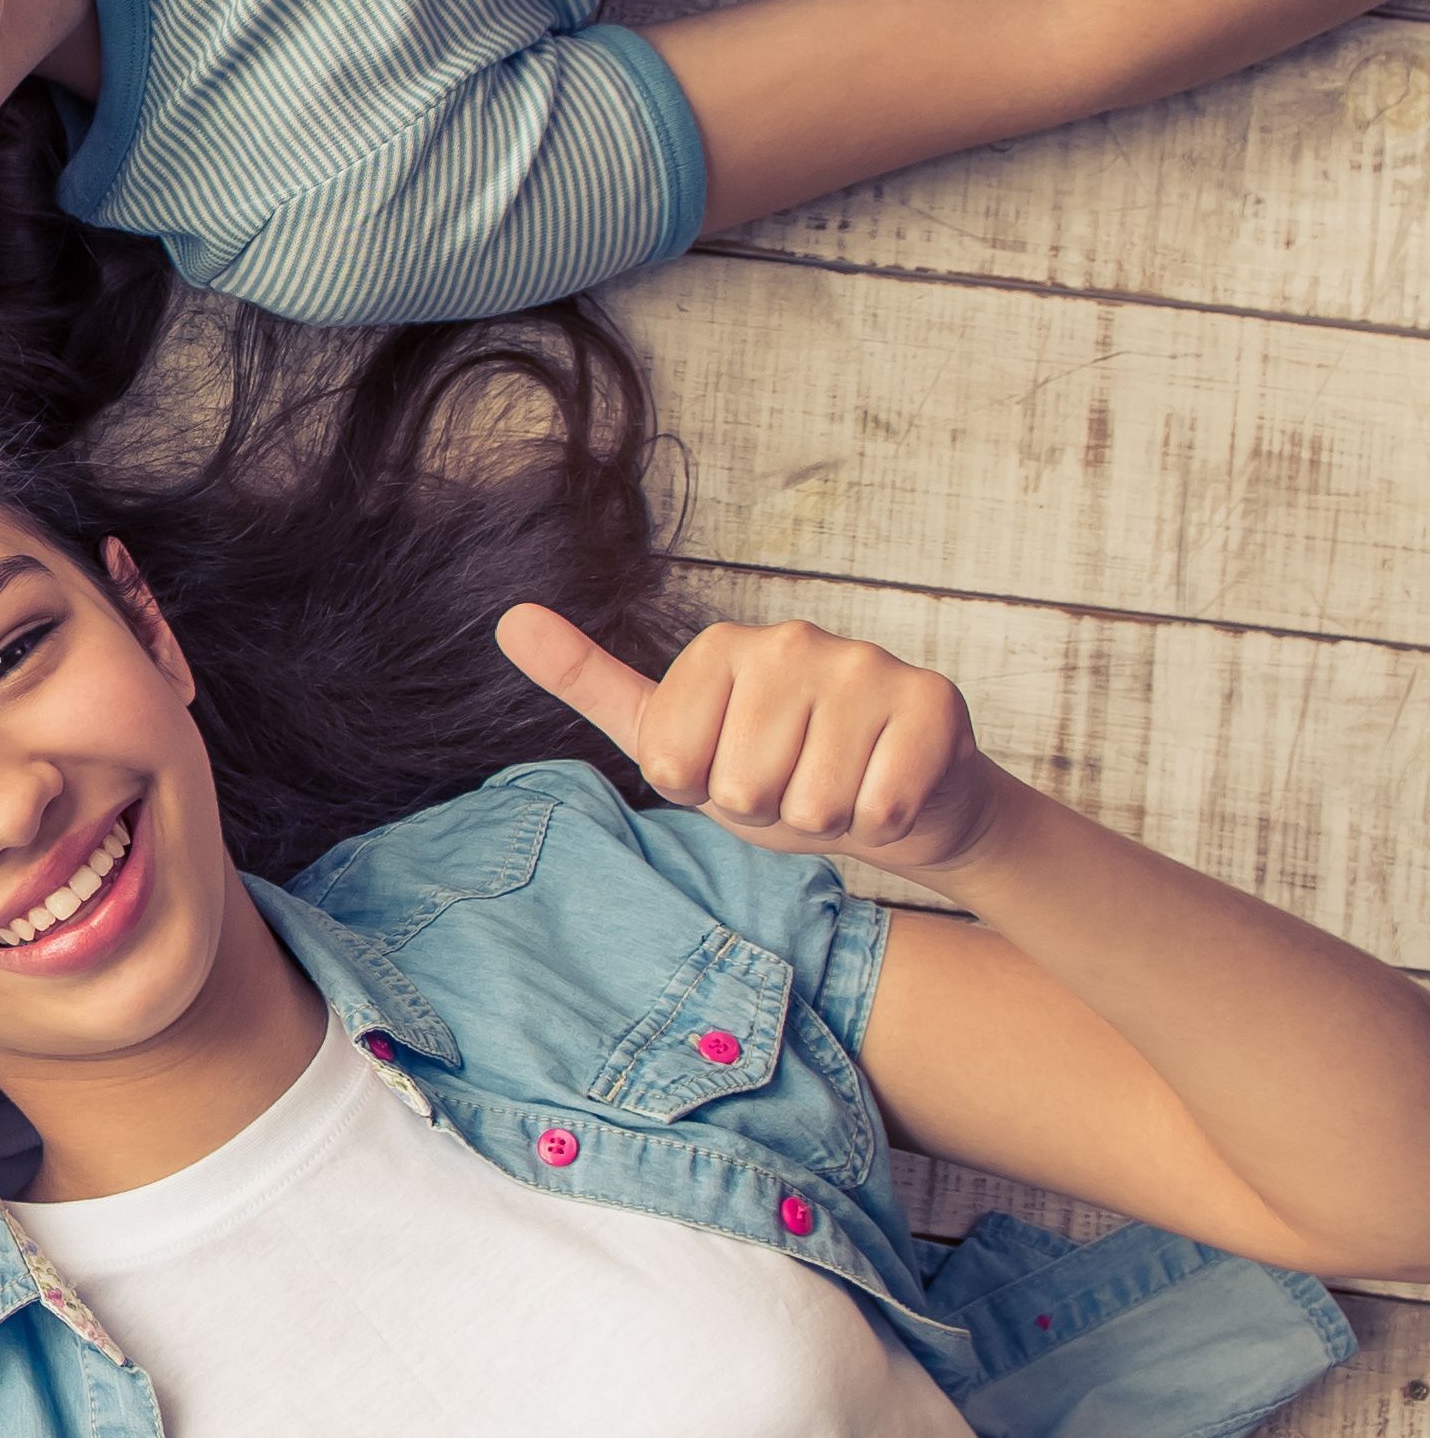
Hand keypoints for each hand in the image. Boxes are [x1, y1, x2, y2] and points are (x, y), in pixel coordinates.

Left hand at [499, 606, 1006, 884]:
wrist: (895, 796)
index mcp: (718, 647)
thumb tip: (507, 619)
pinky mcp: (930, 702)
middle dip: (765, 808)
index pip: (673, 766)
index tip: (732, 768)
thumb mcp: (670, 736)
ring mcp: (865, 664)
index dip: (704, 793)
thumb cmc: (774, 769)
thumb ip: (588, 682)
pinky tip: (885, 789)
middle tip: (791, 783)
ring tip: (835, 783)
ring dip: (824, 815)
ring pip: (812, 801)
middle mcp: (791, 639)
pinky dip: (879, 819)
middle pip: (742, 786)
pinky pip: (879, 804)